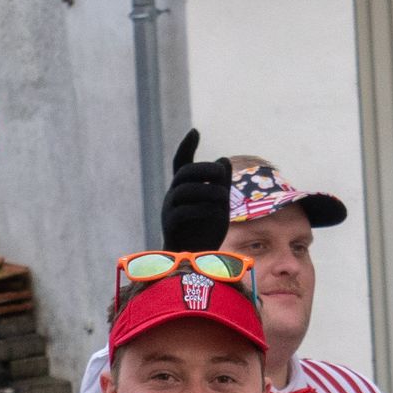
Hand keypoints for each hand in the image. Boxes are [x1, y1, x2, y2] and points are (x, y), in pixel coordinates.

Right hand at [159, 129, 233, 252]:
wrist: (197, 261)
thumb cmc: (208, 231)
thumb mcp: (220, 204)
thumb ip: (222, 184)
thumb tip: (222, 160)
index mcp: (184, 187)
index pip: (181, 161)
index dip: (186, 146)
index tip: (195, 131)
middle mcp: (173, 195)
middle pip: (184, 172)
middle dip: (204, 169)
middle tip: (221, 174)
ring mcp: (169, 210)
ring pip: (184, 190)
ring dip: (207, 190)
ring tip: (224, 197)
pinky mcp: (171, 226)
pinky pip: (183, 212)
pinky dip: (201, 209)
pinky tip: (215, 212)